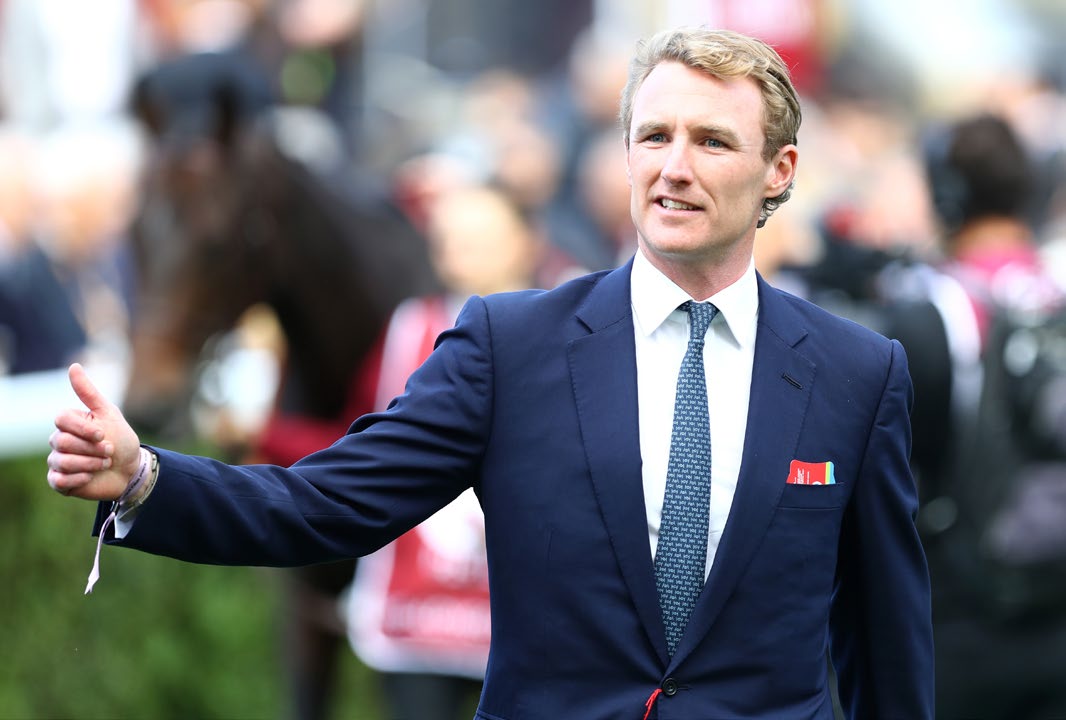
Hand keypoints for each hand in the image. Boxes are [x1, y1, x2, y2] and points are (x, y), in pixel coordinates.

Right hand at [47, 363, 141, 500]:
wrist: (131, 469)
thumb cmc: (120, 439)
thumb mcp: (109, 413)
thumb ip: (89, 393)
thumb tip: (73, 366)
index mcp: (69, 423)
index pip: (61, 419)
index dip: (83, 428)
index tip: (102, 434)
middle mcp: (59, 440)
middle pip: (62, 441)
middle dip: (92, 448)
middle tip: (109, 452)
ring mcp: (58, 461)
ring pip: (62, 461)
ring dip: (91, 463)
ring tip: (105, 463)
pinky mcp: (60, 481)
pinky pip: (59, 480)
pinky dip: (79, 479)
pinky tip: (91, 476)